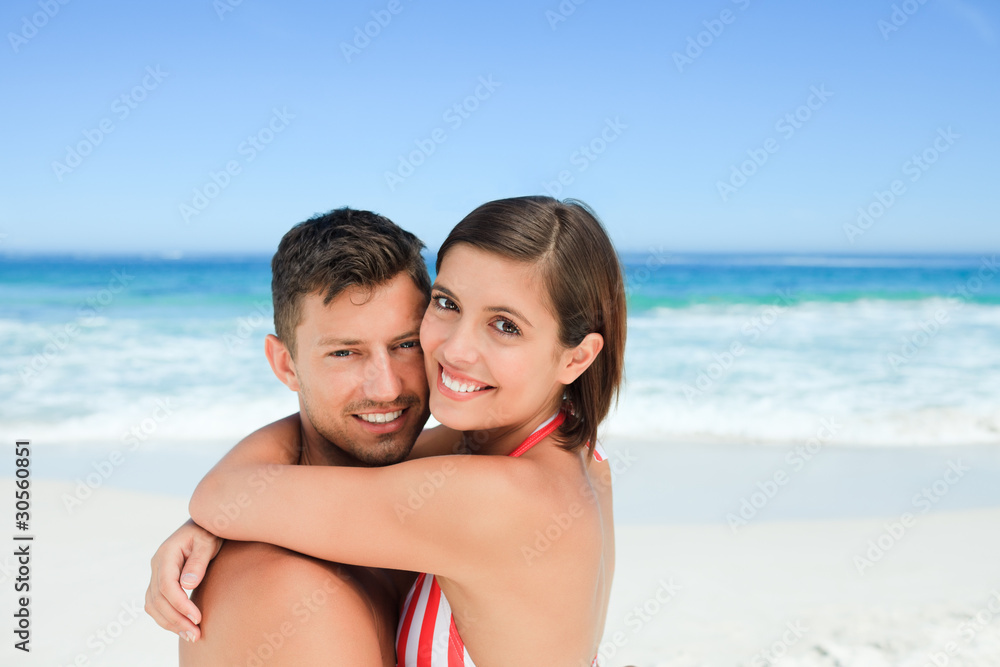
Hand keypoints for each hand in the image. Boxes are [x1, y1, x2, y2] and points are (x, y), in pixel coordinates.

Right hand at [144, 518, 222, 641]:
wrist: (203, 526)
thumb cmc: (208, 532)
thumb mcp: (208, 542)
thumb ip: (198, 562)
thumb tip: (187, 585)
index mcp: (166, 554)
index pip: (167, 586)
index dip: (180, 605)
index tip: (197, 618)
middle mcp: (156, 565)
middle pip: (158, 599)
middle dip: (176, 619)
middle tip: (196, 634)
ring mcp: (156, 574)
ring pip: (153, 605)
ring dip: (170, 623)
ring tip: (191, 636)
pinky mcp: (160, 581)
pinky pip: (156, 604)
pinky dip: (166, 618)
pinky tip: (181, 627)